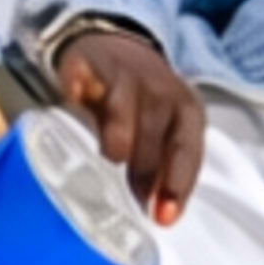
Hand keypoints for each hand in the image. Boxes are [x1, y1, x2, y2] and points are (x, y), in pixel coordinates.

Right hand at [48, 18, 206, 230]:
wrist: (114, 48)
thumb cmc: (144, 103)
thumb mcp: (165, 131)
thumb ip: (163, 167)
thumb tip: (157, 212)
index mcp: (187, 110)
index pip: (188, 151)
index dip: (177, 185)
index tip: (163, 216)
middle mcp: (160, 89)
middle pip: (156, 135)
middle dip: (144, 172)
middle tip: (132, 200)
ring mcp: (123, 73)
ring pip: (123, 111)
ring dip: (117, 140)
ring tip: (111, 157)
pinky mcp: (88, 64)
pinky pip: (81, 88)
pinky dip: (77, 100)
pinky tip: (76, 107)